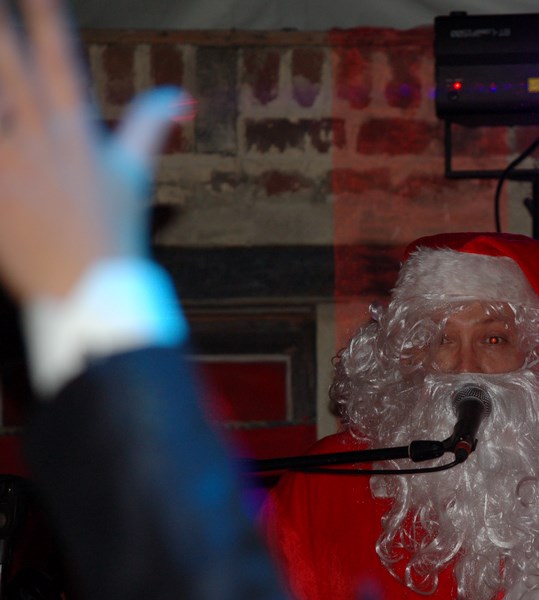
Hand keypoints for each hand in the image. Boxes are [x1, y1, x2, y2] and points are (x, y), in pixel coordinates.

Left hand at [0, 0, 186, 300]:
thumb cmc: (114, 230)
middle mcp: (41, 143)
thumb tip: (178, 97)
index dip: (46, 18)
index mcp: (78, 133)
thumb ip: (150, 125)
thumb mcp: (134, 173)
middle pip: (9, 72)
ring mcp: (10, 169)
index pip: (61, 61)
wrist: (93, 290)